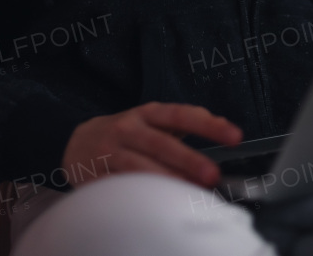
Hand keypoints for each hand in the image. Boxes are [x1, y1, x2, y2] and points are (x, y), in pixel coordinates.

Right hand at [59, 101, 241, 189]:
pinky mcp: (97, 170)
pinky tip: (156, 200)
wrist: (77, 141)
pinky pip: (121, 183)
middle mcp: (129, 127)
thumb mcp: (153, 120)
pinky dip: (140, 192)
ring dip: (167, 180)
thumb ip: (186, 122)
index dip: (208, 125)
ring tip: (188, 192)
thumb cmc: (125, 132)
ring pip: (141, 165)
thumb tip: (222, 125)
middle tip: (213, 174)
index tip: (234, 136)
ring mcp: (112, 149)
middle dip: (189, 159)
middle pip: (162, 142)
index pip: (183, 115)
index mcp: (149, 113)